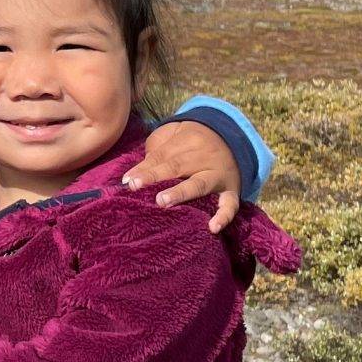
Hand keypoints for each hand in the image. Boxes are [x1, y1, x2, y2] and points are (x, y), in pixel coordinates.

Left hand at [123, 119, 240, 232]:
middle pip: (177, 166)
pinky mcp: (232, 191)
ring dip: (181, 193)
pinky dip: (224, 216)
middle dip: (155, 176)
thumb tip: (136, 171)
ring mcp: (218, 175)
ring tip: (162, 201)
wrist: (233, 139)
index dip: (144, 168)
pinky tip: (213, 228)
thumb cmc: (192, 142)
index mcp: (188, 141)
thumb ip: (156, 147)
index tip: (128, 181)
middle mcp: (204, 157)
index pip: (162, 155)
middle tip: (136, 186)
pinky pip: (231, 205)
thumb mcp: (175, 133)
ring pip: (199, 184)